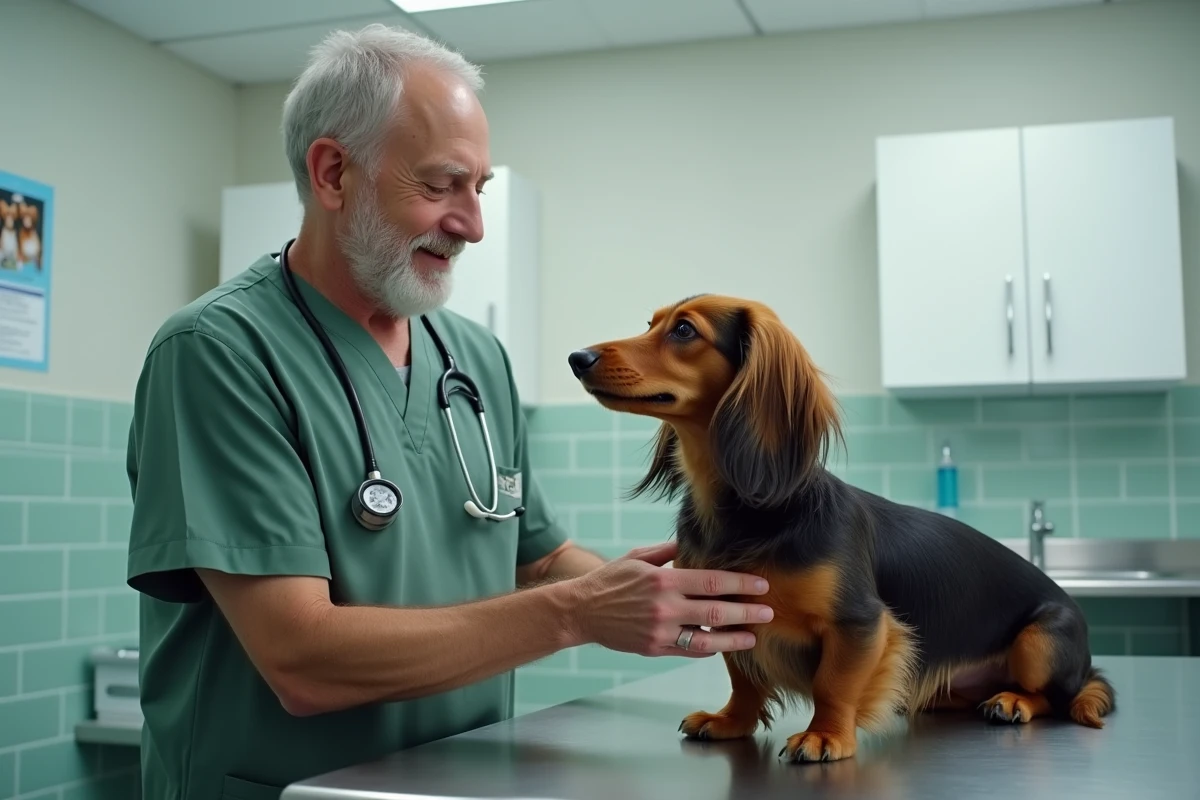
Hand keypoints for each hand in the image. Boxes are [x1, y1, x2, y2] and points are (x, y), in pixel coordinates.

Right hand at [564, 540, 772, 657]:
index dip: (740, 584)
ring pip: (707, 639)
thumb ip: (668, 552)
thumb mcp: (638, 557)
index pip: (712, 582)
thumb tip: (694, 541)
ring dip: (734, 638)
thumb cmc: (611, 579)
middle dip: (747, 612)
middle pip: (716, 612)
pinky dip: (708, 648)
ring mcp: (660, 632)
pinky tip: (722, 643)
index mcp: (664, 580)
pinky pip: (689, 651)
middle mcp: (665, 608)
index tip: (761, 585)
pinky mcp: (654, 648)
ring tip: (753, 636)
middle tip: (769, 612)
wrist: (582, 611)